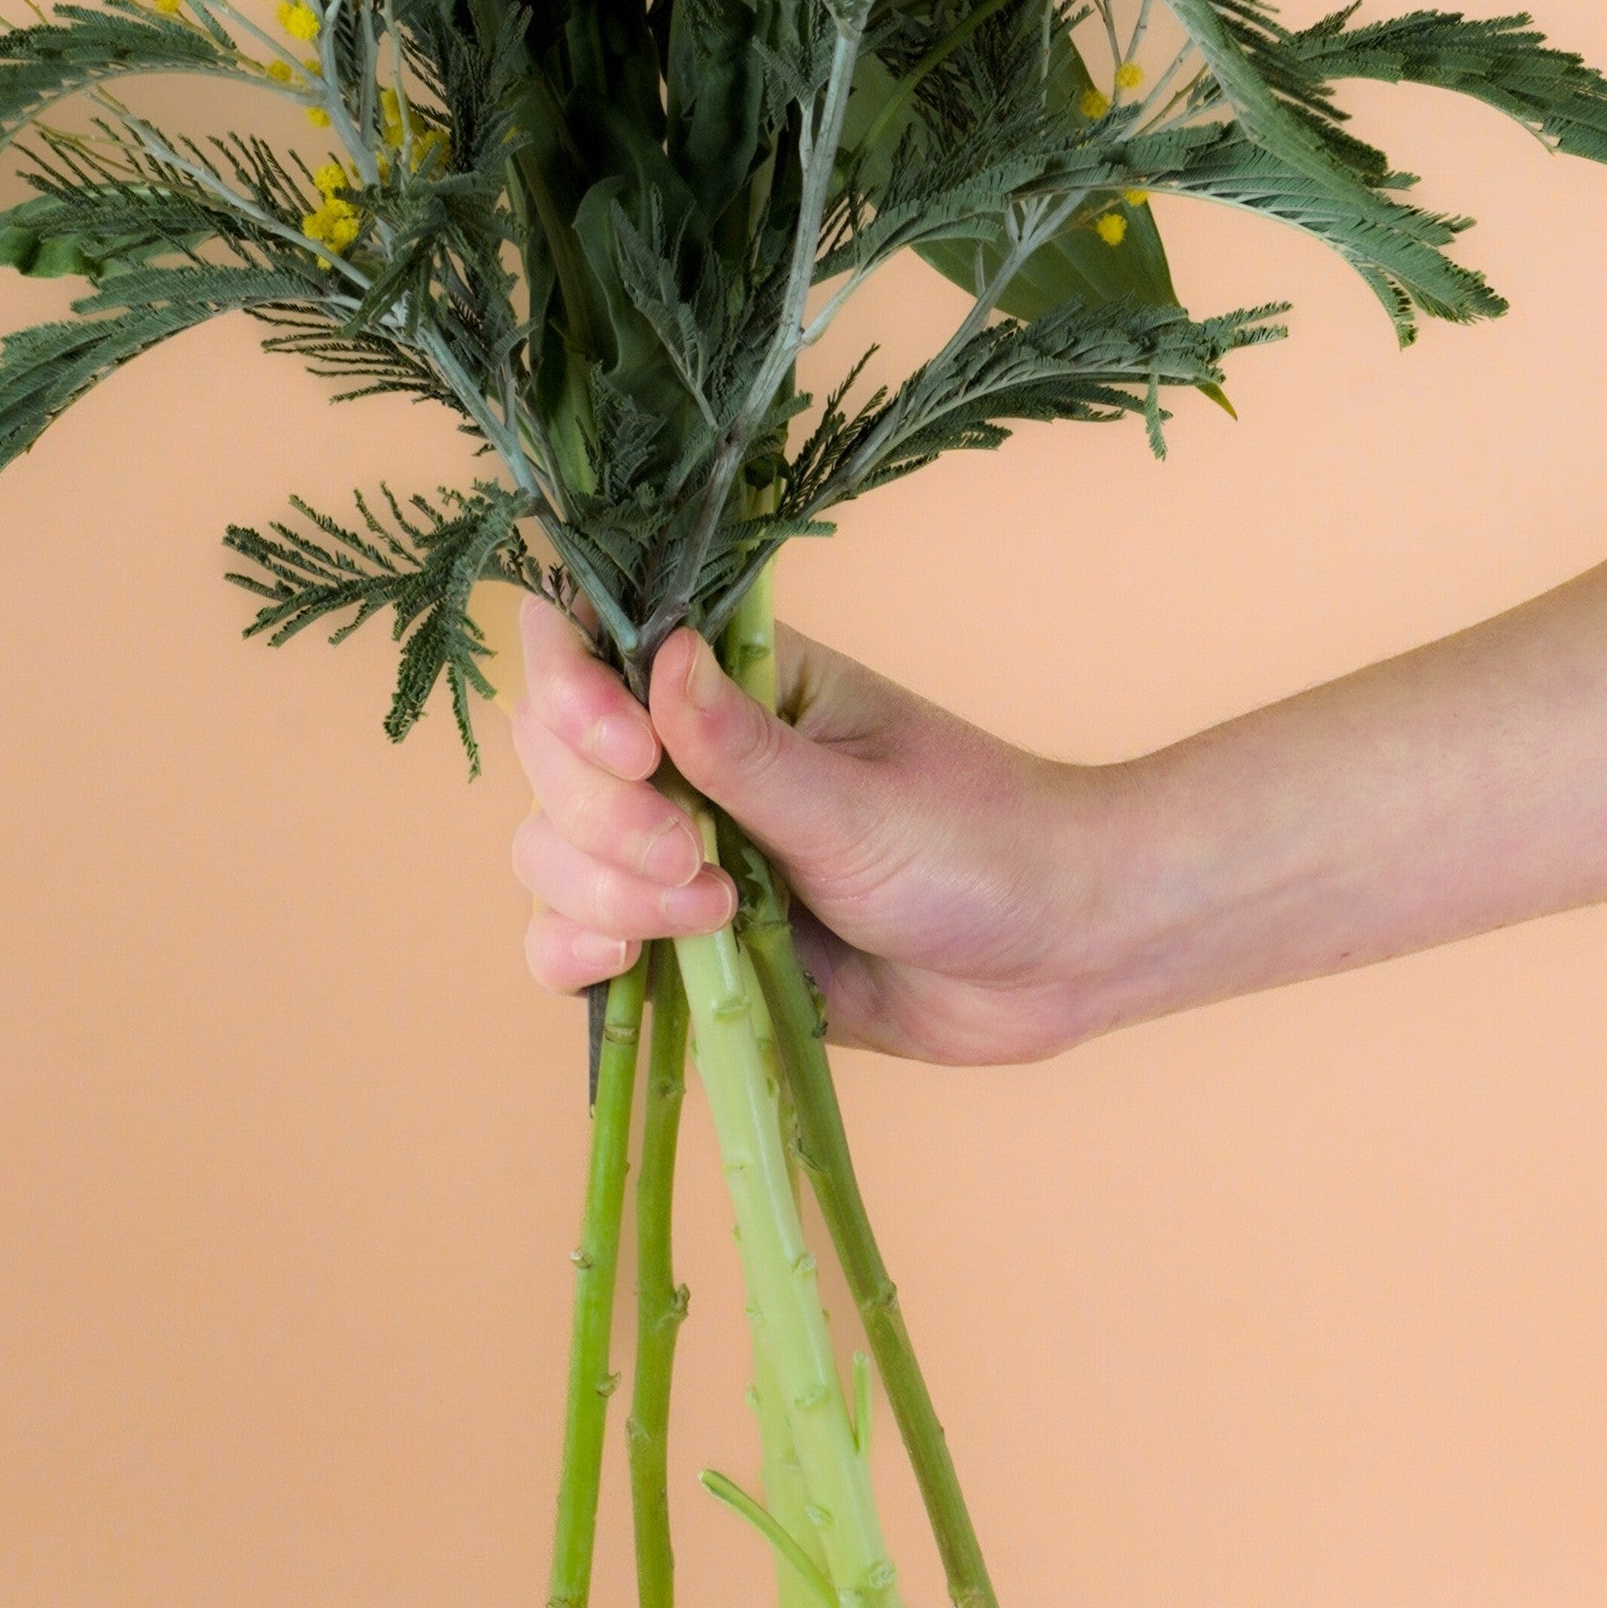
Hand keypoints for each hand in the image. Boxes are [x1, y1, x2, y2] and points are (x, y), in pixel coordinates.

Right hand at [507, 597, 1123, 1063]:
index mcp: (735, 677)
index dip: (573, 694)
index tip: (632, 755)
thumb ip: (746, 752)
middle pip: (552, 759)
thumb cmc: (982, 847)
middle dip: (599, 818)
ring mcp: (679, 848)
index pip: (592, 644)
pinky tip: (626, 963)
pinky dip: (577, 953)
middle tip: (691, 863)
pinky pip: (576, 940)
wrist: (1055, 957)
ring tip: (709, 922)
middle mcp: (689, 754)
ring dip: (596, 892)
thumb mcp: (864, 804)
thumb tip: (661, 655)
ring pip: (550, 853)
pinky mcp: (684, 941)